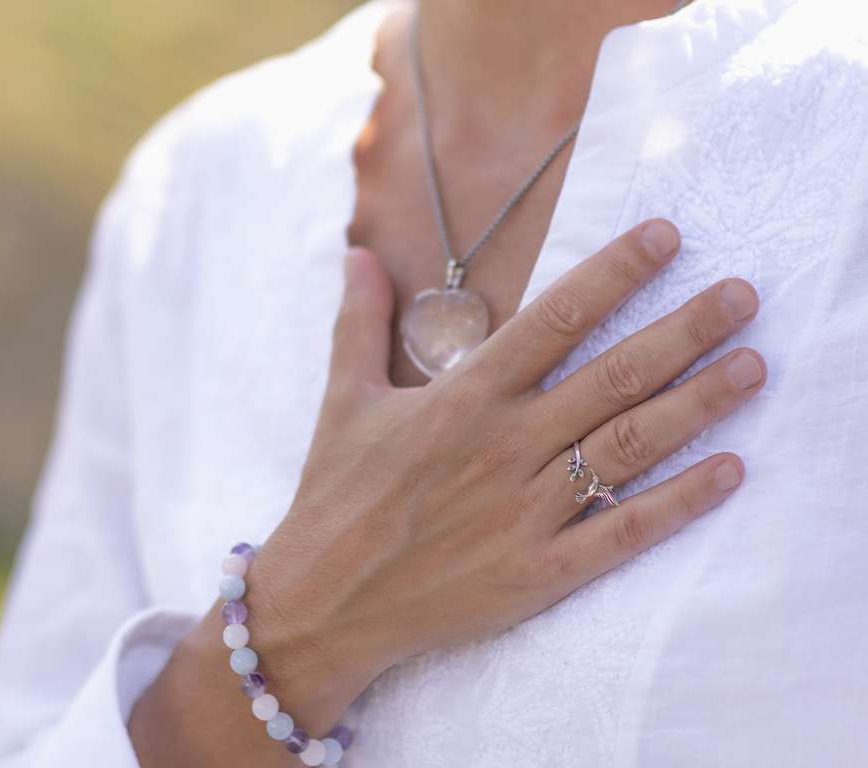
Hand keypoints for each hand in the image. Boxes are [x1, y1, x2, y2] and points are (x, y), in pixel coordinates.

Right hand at [248, 219, 761, 699]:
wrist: (324, 601)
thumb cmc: (334, 496)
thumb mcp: (342, 400)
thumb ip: (358, 323)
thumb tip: (355, 254)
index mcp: (462, 398)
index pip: (554, 319)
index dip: (615, 272)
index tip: (666, 236)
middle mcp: (504, 446)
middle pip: (614, 375)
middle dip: (685, 330)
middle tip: (742, 295)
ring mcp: (526, 510)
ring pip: (630, 446)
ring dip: (699, 404)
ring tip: (754, 368)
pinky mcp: (538, 572)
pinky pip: (621, 531)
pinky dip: (679, 502)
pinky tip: (729, 471)